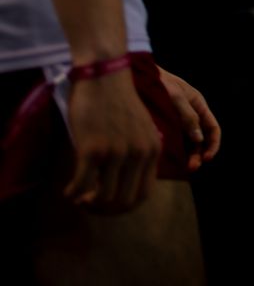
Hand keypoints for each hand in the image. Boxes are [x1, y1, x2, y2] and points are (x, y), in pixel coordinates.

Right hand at [64, 71, 161, 214]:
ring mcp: (117, 152)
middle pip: (124, 201)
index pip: (143, 194)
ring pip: (102, 198)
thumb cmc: (118, 103)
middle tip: (89, 203)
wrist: (105, 77)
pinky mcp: (92, 149)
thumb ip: (139, 154)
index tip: (108, 204)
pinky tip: (67, 190)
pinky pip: (81, 185)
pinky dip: (72, 193)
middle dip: (104, 209)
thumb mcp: (140, 129)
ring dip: (87, 202)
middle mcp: (139, 154)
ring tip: (78, 196)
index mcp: (154, 150)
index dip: (124, 206)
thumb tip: (125, 183)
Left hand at [157, 67, 220, 172]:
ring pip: (186, 142)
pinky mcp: (162, 125)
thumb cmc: (158, 82)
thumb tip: (199, 140)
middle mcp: (190, 115)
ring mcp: (176, 121)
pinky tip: (169, 160)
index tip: (207, 158)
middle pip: (200, 139)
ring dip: (187, 155)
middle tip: (191, 168)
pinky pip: (172, 141)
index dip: (213, 144)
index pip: (213, 128)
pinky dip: (174, 151)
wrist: (135, 75)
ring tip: (182, 168)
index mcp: (198, 105)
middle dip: (198, 154)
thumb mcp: (175, 97)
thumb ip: (188, 117)